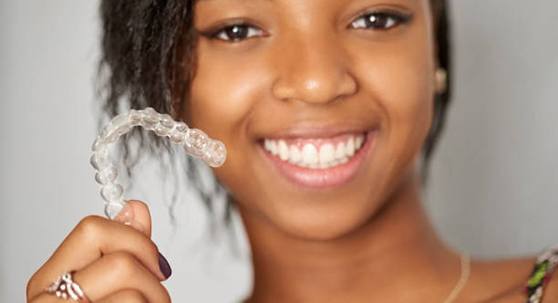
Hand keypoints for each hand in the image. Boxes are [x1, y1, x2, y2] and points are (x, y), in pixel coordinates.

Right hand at [26, 200, 171, 301]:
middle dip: (150, 274)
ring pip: (128, 280)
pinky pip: (130, 301)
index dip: (134, 238)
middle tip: (155, 293)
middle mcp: (47, 296)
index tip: (155, 262)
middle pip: (118, 258)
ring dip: (155, 297)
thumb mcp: (114, 283)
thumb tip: (135, 207)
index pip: (91, 228)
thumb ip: (124, 247)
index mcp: (51, 277)